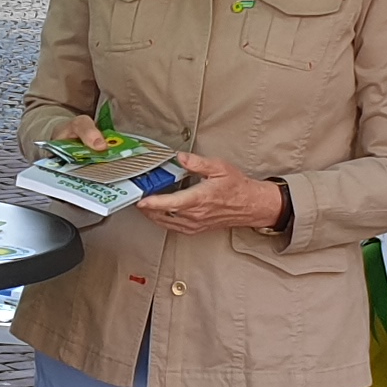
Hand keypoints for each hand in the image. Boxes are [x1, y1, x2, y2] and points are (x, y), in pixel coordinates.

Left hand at [136, 152, 286, 236]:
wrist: (251, 205)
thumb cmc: (237, 187)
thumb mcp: (219, 167)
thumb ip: (197, 163)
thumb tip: (181, 158)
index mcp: (199, 199)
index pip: (171, 203)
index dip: (153, 203)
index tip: (140, 201)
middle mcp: (196, 214)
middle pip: (163, 214)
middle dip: (147, 208)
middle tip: (135, 198)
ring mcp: (196, 224)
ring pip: (167, 223)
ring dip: (153, 215)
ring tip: (143, 206)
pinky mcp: (197, 229)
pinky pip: (175, 228)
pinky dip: (163, 221)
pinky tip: (159, 214)